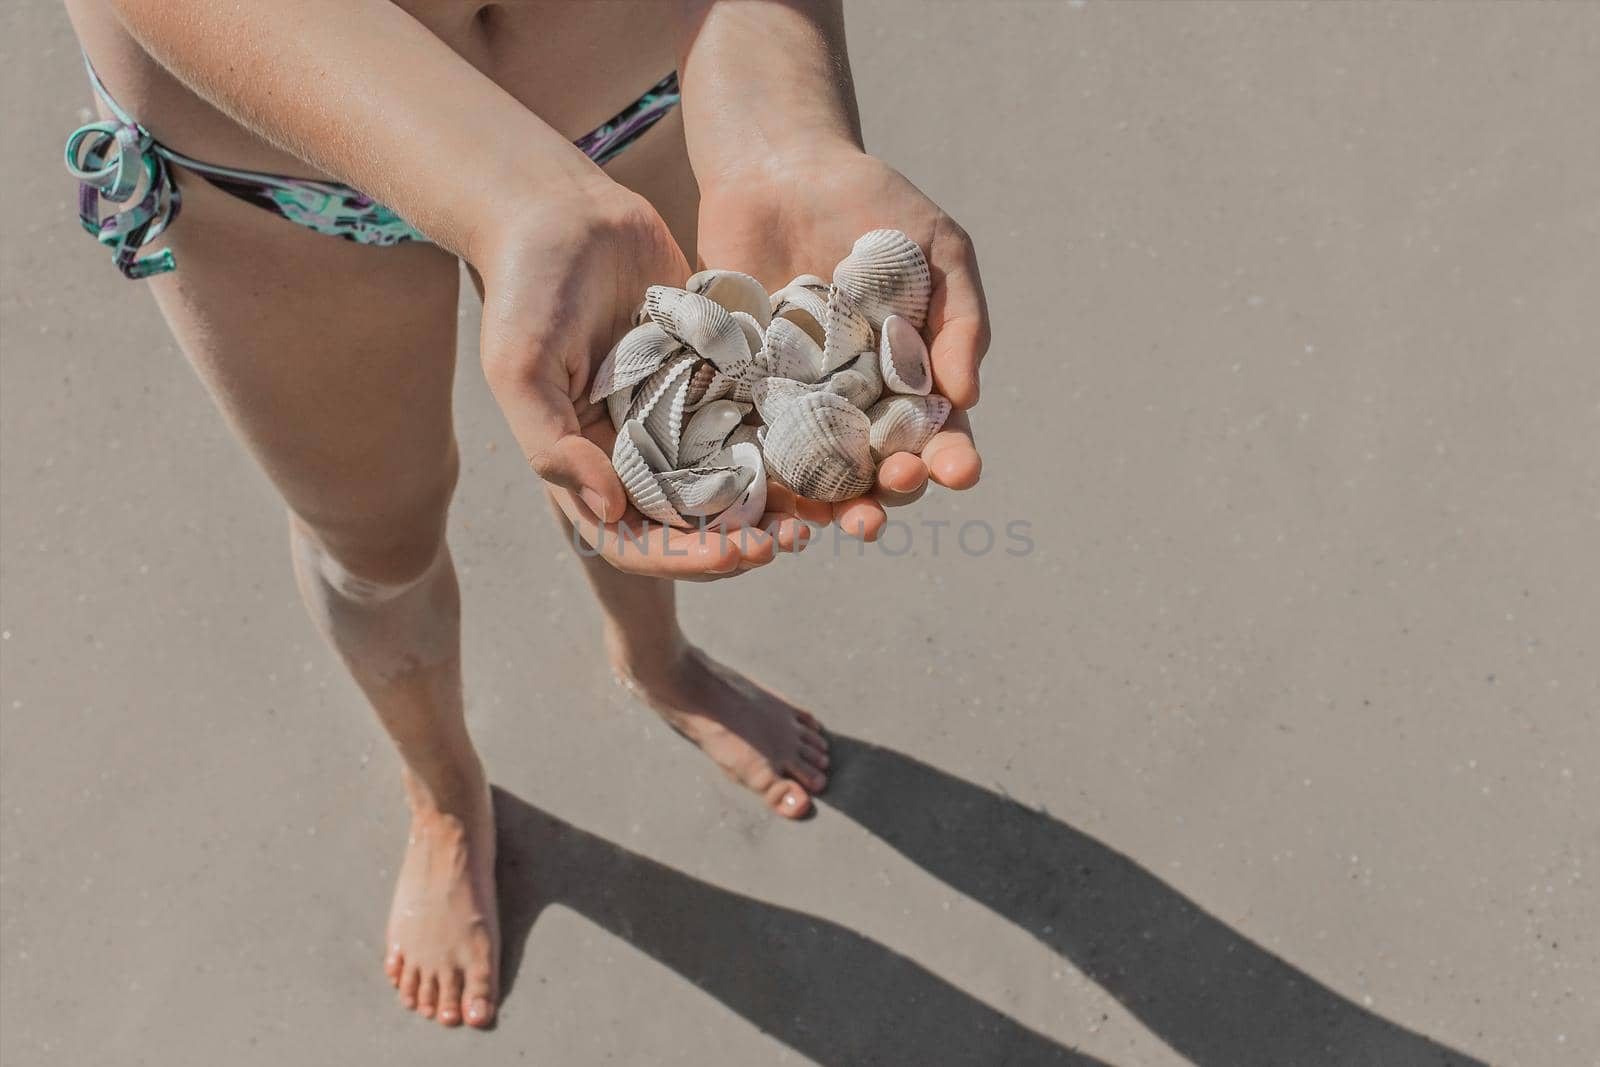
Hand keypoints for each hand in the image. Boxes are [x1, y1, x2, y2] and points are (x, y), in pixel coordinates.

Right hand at [473, 185, 792, 577]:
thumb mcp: (522, 370)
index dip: (684, 558)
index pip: (636, 537)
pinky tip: (829, 444)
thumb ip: (554, 447)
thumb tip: (610, 511)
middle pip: (695, 520)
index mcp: (589, 463)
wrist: (562, 210)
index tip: (734, 558)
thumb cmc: (526, 288)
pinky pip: (757, 416)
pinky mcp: (716, 371)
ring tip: (820, 509)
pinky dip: (790, 437)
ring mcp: (681, 411)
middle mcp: (639, 448)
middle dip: (741, 540)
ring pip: (736, 476)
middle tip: (790, 540)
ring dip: (776, 500)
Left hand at [695, 144, 987, 538]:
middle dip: (893, 489)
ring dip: (832, 504)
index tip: (958, 469)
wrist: (778, 167)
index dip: (950, 458)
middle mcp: (857, 403)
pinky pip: (754, 444)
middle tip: (894, 485)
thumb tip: (968, 398)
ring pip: (818, 473)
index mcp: (912, 378)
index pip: (937, 434)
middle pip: (880, 467)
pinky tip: (771, 495)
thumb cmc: (872, 204)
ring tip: (838, 519)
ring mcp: (799, 402)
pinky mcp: (743, 392)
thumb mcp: (938, 248)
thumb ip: (961, 319)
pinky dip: (763, 477)